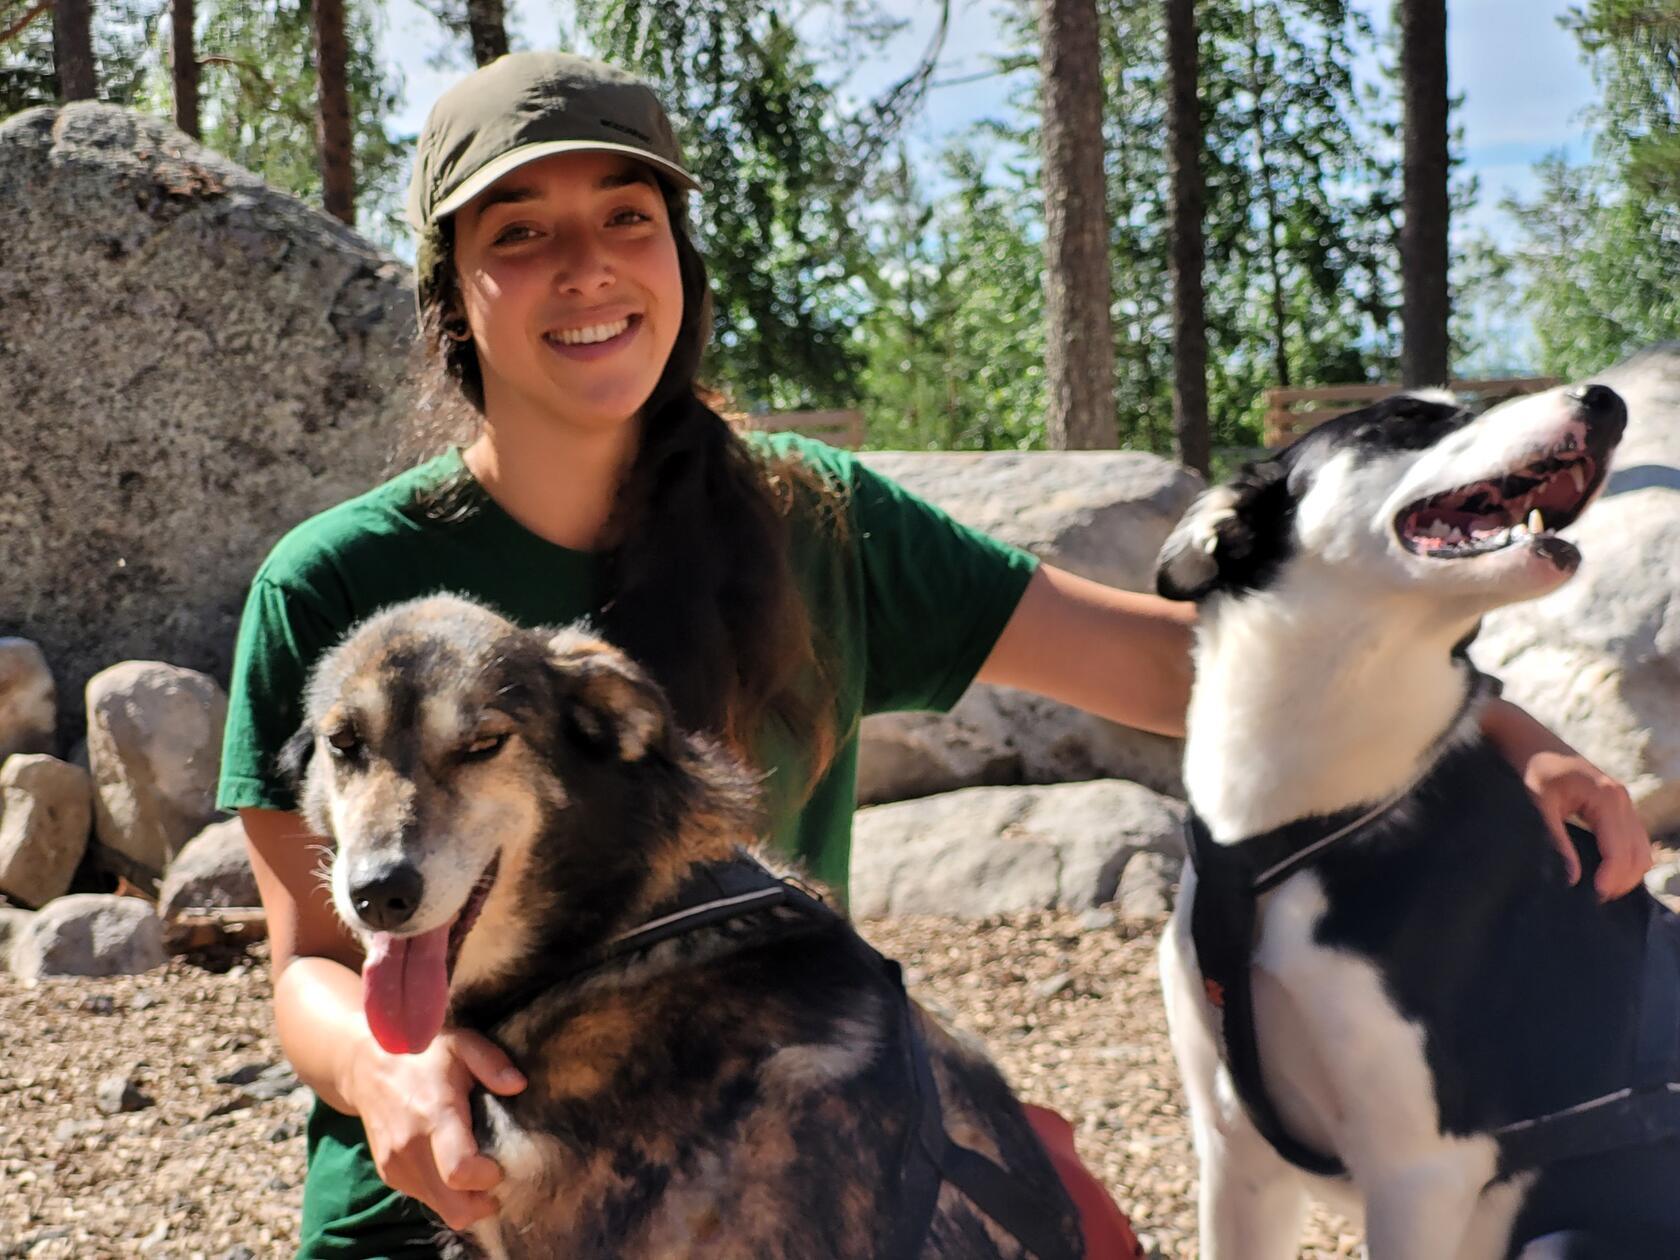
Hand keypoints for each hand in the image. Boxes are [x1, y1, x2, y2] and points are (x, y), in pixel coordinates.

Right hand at [345, 1027, 526, 1230]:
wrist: (366, 1066)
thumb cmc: (422, 1054)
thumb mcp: (462, 1044)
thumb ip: (492, 1063)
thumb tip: (519, 1085)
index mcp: (434, 1116)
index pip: (460, 1172)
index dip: (489, 1178)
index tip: (502, 1163)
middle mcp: (411, 1148)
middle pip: (454, 1207)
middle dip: (483, 1202)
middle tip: (498, 1178)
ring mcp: (396, 1166)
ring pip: (442, 1209)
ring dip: (466, 1199)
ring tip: (478, 1170)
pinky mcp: (389, 1175)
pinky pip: (426, 1198)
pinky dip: (445, 1192)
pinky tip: (453, 1165)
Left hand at [1521, 748, 1650, 899]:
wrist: (1526, 739)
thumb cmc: (1529, 768)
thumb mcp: (1538, 805)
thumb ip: (1556, 842)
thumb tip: (1573, 879)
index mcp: (1608, 797)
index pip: (1620, 850)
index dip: (1610, 878)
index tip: (1593, 897)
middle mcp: (1622, 799)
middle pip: (1639, 853)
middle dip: (1621, 880)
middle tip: (1595, 900)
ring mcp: (1623, 800)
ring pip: (1641, 848)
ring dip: (1626, 872)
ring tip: (1599, 890)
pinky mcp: (1616, 804)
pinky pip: (1633, 839)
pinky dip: (1625, 859)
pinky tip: (1604, 872)